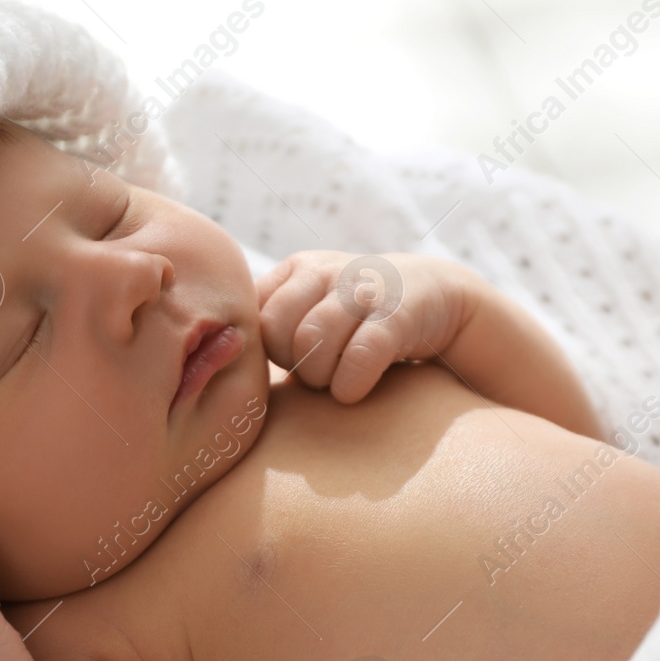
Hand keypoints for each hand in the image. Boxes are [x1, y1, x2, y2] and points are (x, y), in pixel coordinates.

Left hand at [256, 251, 479, 403]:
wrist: (436, 297)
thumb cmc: (357, 321)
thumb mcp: (311, 311)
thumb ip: (271, 331)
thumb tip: (223, 365)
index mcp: (296, 271)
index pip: (252, 318)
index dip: (266, 351)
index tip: (291, 361)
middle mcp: (324, 272)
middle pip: (275, 331)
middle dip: (291, 364)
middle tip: (316, 372)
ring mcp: (361, 289)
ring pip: (311, 343)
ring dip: (320, 377)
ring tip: (336, 380)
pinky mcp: (396, 314)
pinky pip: (357, 357)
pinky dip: (349, 385)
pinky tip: (355, 389)